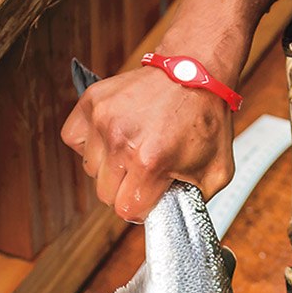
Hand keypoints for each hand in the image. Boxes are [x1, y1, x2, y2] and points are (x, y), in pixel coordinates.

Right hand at [61, 64, 236, 220]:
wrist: (196, 71)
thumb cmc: (206, 121)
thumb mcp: (216, 173)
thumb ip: (194, 203)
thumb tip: (177, 221)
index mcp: (151, 162)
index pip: (126, 210)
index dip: (141, 208)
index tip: (152, 196)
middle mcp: (122, 141)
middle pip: (106, 194)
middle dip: (126, 190)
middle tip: (145, 173)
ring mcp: (103, 119)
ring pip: (91, 170)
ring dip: (110, 167)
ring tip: (133, 150)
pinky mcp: (92, 101)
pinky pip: (75, 140)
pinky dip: (90, 144)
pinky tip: (112, 139)